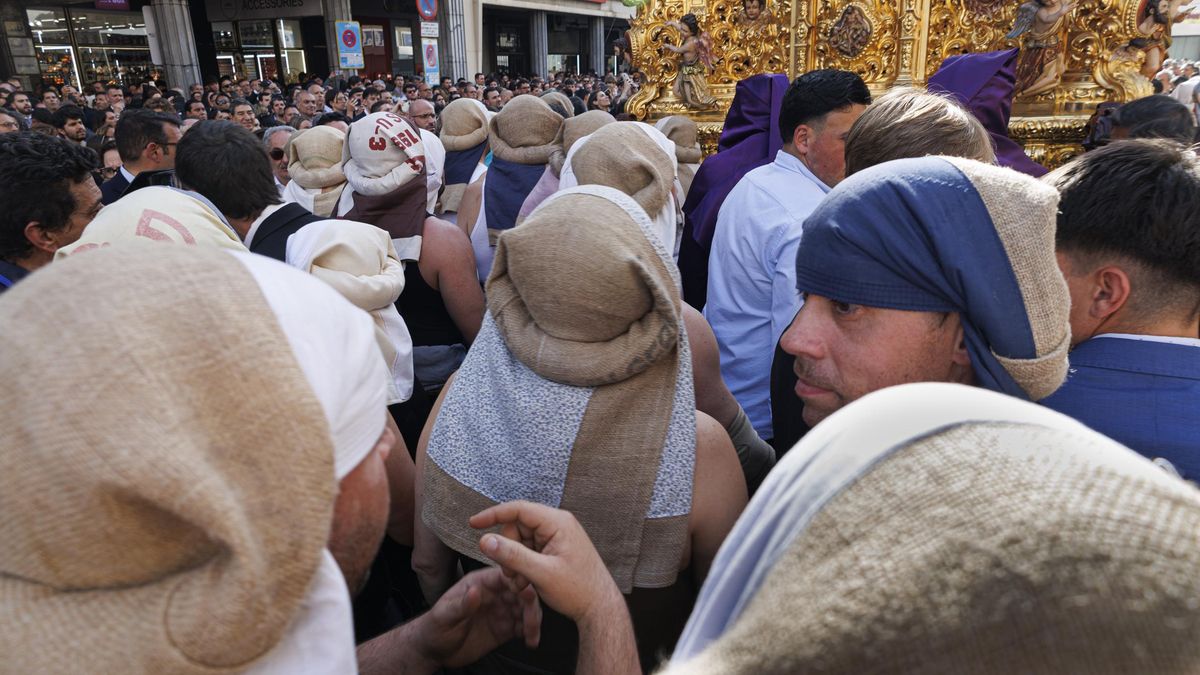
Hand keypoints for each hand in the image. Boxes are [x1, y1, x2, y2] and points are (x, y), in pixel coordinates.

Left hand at [411, 567, 540, 669]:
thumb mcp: (444, 615)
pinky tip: (531, 641)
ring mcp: (500, 611)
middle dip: (530, 604)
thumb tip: (476, 591)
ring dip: (533, 620)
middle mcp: (494, 595)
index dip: (518, 582)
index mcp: (480, 584)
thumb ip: (461, 604)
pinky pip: (522, 627)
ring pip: (525, 610)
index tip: (527, 592)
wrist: (433, 651)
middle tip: (533, 618)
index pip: (504, 576)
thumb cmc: (434, 628)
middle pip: (520, 592)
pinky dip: (530, 632)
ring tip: (532, 634)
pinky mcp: (504, 628)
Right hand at [471, 501, 621, 624]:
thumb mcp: (541, 573)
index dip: (494, 515)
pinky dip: (522, 566)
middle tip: (513, 576)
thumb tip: (486, 541)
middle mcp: (557, 525)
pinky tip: (527, 583)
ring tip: (523, 584)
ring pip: (520, 542)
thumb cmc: (579, 590)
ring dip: (515, 563)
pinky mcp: (554, 549)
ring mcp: (556, 537)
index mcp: (557, 523)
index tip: (474, 523)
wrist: (599, 607)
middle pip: (516, 528)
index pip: (518, 509)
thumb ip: (512, 555)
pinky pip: (528, 551)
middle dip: (508, 552)